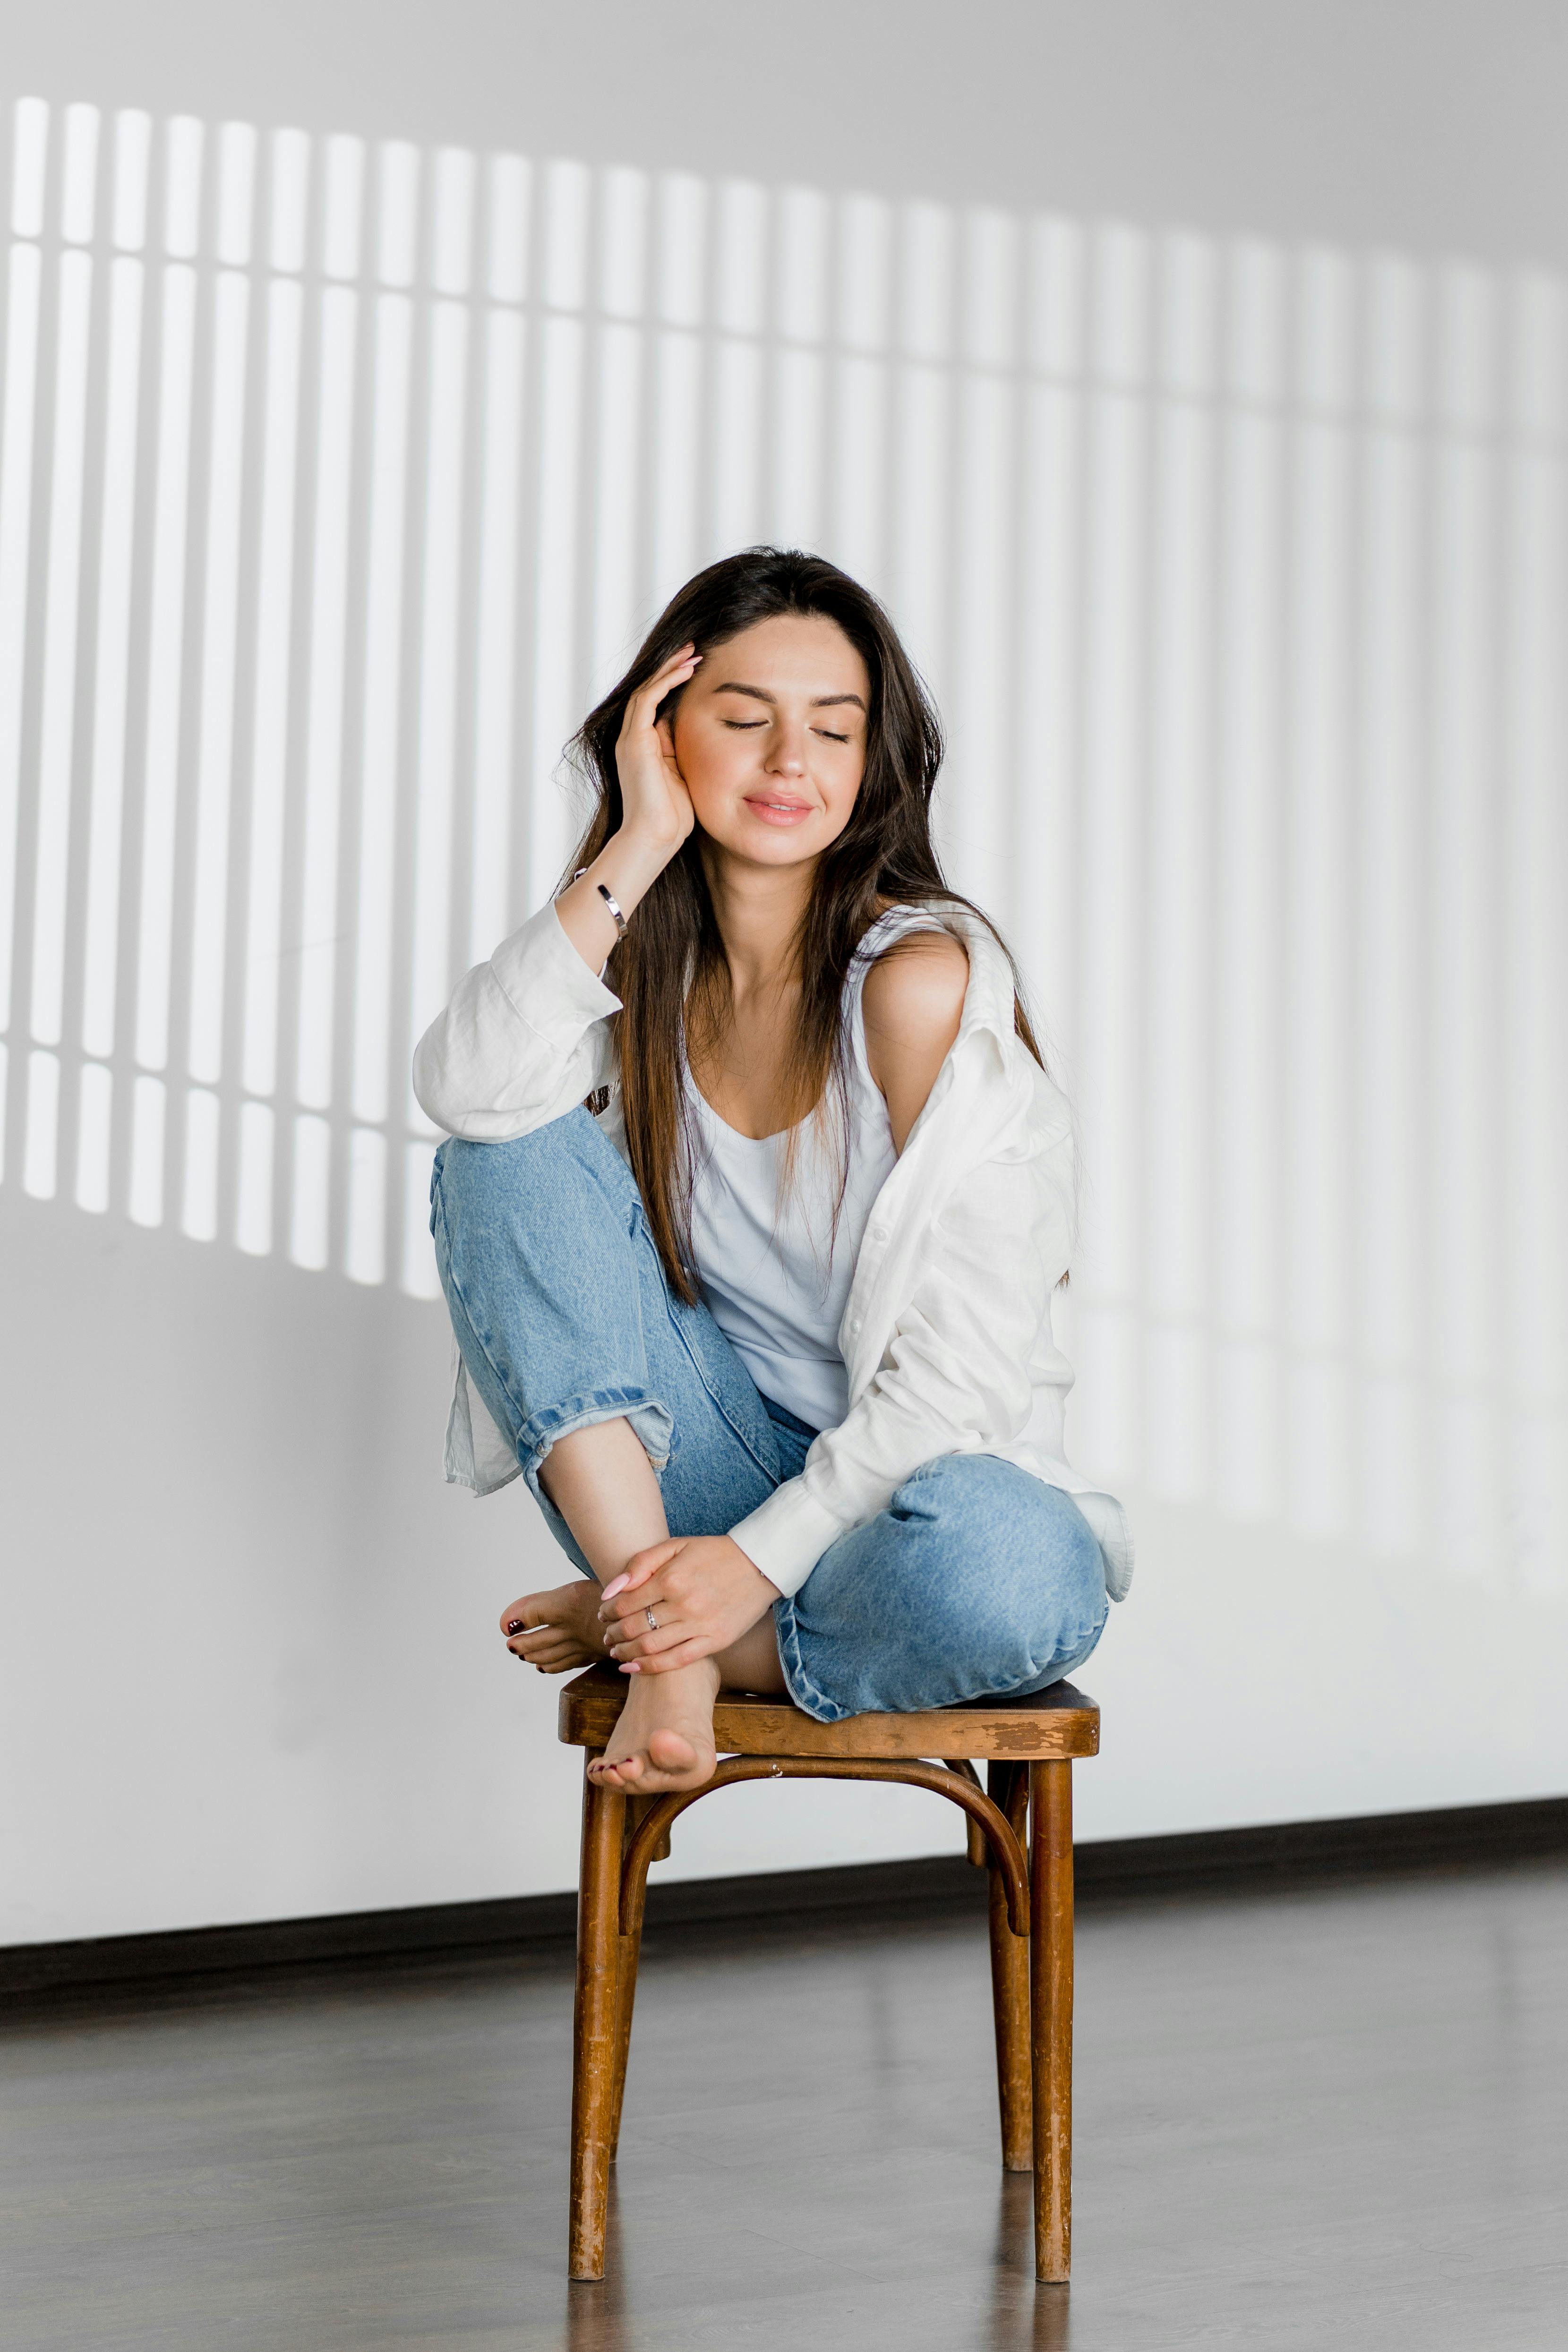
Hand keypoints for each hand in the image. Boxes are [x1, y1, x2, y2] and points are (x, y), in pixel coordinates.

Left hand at [598, 1535, 780, 1674]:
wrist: (760, 1565)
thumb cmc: (714, 1554)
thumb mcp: (676, 1546)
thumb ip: (641, 1563)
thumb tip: (611, 1590)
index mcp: (671, 1578)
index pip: (626, 1603)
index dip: (609, 1611)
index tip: (604, 1613)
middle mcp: (683, 1604)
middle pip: (634, 1627)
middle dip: (613, 1633)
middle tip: (607, 1635)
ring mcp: (700, 1625)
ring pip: (651, 1647)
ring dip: (626, 1652)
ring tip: (616, 1651)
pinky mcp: (715, 1641)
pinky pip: (677, 1660)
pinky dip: (650, 1667)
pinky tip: (633, 1667)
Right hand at [614, 643, 700, 857]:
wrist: (654, 837)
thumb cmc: (673, 818)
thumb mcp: (683, 777)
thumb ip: (683, 755)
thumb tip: (698, 736)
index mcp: (644, 749)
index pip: (657, 706)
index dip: (674, 685)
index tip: (696, 669)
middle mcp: (633, 740)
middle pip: (649, 692)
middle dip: (671, 669)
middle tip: (694, 650)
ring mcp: (631, 739)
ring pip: (648, 690)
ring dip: (670, 669)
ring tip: (692, 653)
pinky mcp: (635, 741)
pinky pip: (648, 700)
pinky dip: (666, 682)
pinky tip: (686, 670)